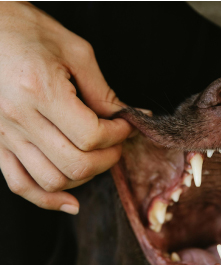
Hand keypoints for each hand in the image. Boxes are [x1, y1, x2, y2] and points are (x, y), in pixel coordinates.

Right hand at [0, 2, 133, 213]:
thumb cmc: (28, 31)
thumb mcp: (75, 52)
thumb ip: (103, 92)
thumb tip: (131, 116)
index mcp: (40, 90)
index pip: (91, 135)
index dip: (118, 135)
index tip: (126, 125)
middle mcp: (19, 118)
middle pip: (76, 163)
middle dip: (108, 158)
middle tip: (117, 143)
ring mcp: (5, 134)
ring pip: (53, 180)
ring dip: (85, 176)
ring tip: (97, 159)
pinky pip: (21, 184)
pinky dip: (48, 199)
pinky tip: (70, 201)